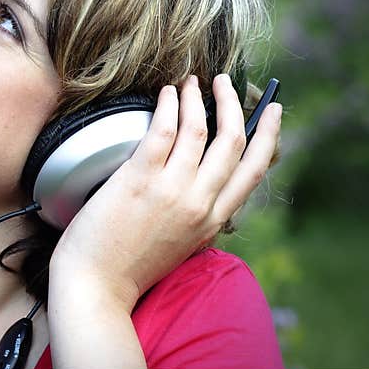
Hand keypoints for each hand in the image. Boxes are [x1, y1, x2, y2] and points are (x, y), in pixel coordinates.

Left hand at [49, 73, 282, 310]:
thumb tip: (204, 192)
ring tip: (190, 81)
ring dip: (197, 97)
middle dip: (233, 103)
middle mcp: (199, 203)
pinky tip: (166, 92)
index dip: (268, 136)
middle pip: (232, 141)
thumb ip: (197, 218)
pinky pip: (163, 130)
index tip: (272, 112)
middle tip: (224, 82)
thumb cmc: (130, 267)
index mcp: (213, 221)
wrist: (96, 287)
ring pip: (198, 128)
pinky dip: (169, 105)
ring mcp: (171, 190)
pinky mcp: (139, 179)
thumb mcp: (181, 246)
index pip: (253, 170)